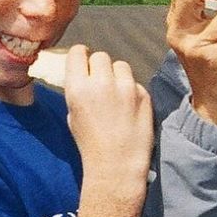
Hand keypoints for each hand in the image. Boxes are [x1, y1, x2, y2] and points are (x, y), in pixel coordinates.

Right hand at [62, 45, 152, 199]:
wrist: (117, 164)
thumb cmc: (90, 144)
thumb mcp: (73, 116)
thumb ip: (78, 92)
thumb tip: (84, 76)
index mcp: (78, 88)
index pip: (78, 52)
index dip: (81, 55)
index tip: (84, 60)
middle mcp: (101, 83)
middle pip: (101, 56)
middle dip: (100, 66)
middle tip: (101, 81)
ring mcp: (125, 87)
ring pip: (121, 65)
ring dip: (117, 75)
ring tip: (117, 93)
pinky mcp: (143, 94)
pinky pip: (135, 82)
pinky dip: (132, 91)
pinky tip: (129, 108)